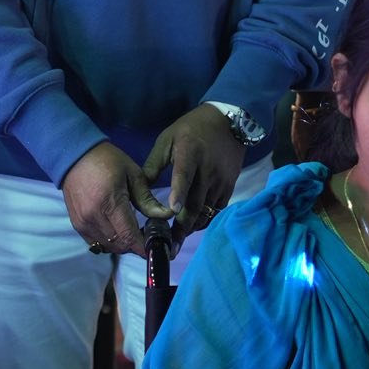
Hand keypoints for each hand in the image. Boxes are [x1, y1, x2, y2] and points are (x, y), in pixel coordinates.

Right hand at [64, 142, 174, 254]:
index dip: (144, 247)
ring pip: (108, 247)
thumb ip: (148, 199)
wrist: (75, 155)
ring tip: (132, 231)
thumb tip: (167, 216)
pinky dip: (109, 241)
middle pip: (120, 245)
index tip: (156, 249)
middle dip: (136, 245)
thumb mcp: (133, 174)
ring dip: (123, 244)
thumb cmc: (107, 160)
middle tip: (147, 234)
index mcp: (109, 203)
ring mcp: (83, 223)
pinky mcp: (77, 225)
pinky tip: (117, 229)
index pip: (129, 236)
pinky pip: (96, 243)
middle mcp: (93, 217)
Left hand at [142, 104, 246, 243]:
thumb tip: (140, 190)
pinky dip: (204, 221)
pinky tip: (192, 228)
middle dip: (182, 226)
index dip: (179, 192)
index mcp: (190, 153)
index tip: (173, 210)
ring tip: (176, 242)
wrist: (227, 122)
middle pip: (195, 202)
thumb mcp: (167, 139)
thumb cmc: (190, 130)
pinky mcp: (229, 187)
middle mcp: (207, 169)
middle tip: (168, 246)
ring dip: (191, 227)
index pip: (184, 174)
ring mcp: (221, 180)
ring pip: (206, 211)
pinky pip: (216, 210)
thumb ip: (153, 164)